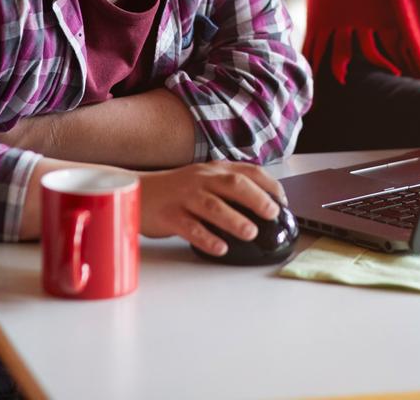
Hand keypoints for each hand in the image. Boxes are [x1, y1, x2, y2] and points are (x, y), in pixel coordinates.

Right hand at [138, 162, 285, 256]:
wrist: (137, 191)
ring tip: (250, 233)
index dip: (268, 184)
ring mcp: (184, 197)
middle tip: (272, 213)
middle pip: (233, 185)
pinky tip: (220, 248)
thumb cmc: (176, 190)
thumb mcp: (204, 179)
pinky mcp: (170, 216)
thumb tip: (263, 203)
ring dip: (234, 220)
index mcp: (213, 171)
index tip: (282, 200)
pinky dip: (207, 238)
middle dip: (256, 199)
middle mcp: (201, 180)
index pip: (247, 171)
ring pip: (213, 206)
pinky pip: (190, 227)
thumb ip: (228, 186)